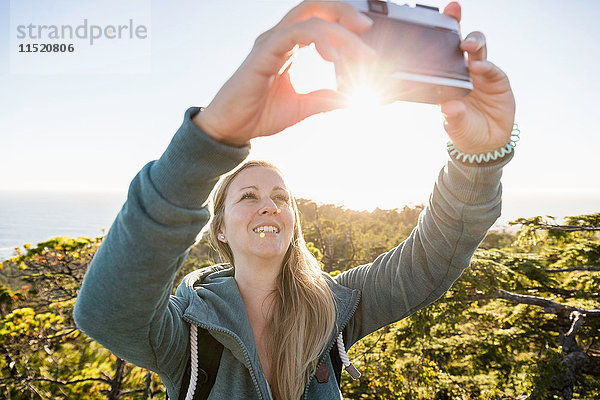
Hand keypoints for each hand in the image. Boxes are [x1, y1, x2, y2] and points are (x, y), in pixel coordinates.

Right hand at [193, 1, 374, 146]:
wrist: (231, 129)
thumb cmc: (259, 115)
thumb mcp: (303, 107)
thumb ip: (326, 98)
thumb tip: (352, 98)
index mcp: (288, 46)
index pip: (319, 20)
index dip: (344, 23)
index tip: (366, 40)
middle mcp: (280, 38)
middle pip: (316, 7)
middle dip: (345, 12)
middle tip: (367, 29)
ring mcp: (271, 42)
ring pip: (311, 18)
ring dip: (340, 32)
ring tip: (359, 53)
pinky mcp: (265, 51)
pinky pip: (297, 32)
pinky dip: (320, 39)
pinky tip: (333, 58)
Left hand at [440, 2, 515, 153]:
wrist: (485, 145)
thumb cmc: (464, 131)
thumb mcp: (454, 126)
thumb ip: (452, 116)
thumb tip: (449, 107)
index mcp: (447, 80)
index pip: (442, 54)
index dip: (440, 35)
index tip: (436, 19)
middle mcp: (463, 73)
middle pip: (461, 44)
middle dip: (458, 27)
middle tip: (453, 19)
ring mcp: (481, 75)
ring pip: (478, 51)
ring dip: (473, 43)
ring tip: (467, 46)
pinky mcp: (497, 81)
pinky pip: (492, 70)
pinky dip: (486, 67)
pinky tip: (479, 68)